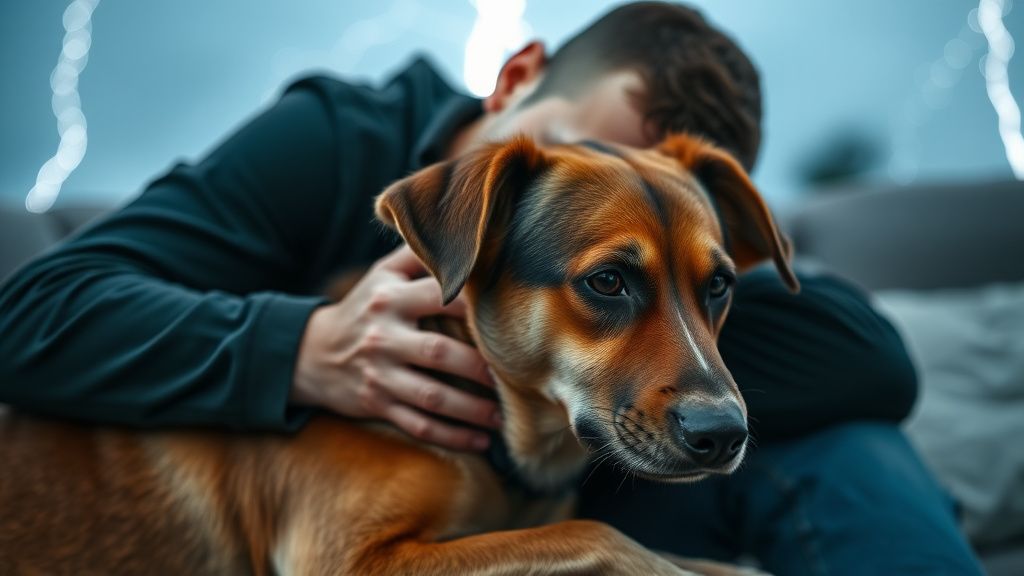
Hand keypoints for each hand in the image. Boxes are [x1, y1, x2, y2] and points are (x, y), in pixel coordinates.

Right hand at [292, 245, 500, 450]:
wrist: (310, 353)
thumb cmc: (364, 306)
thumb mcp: (382, 274)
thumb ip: (419, 254)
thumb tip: (464, 231)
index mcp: (391, 298)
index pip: (441, 295)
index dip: (477, 304)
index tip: (511, 315)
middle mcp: (385, 336)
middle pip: (441, 353)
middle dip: (482, 368)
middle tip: (517, 376)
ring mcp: (380, 374)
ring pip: (433, 397)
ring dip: (473, 410)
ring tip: (504, 416)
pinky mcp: (376, 404)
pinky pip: (418, 426)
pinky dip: (452, 437)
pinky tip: (481, 441)